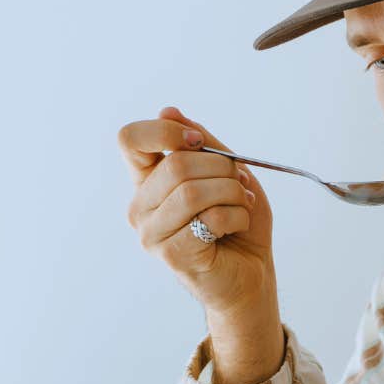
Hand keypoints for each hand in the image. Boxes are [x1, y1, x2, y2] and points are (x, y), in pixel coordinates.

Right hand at [119, 106, 283, 383]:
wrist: (252, 273)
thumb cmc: (238, 221)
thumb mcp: (227, 171)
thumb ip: (201, 142)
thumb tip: (169, 110)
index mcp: (148, 181)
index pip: (130, 139)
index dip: (166, 131)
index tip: (198, 141)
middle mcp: (141, 206)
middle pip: (176, 163)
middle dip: (223, 168)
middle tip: (240, 184)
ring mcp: (152, 233)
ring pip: (192, 191)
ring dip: (233, 193)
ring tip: (243, 204)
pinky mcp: (172, 255)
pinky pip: (208, 218)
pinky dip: (236, 215)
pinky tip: (237, 225)